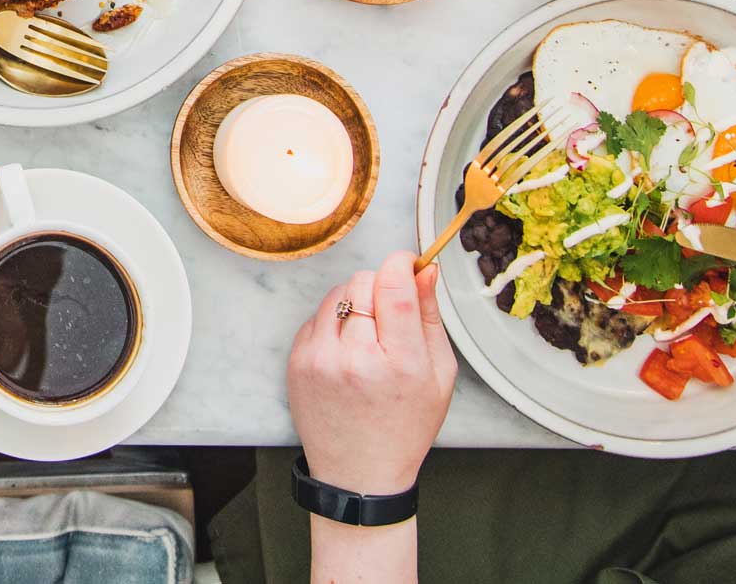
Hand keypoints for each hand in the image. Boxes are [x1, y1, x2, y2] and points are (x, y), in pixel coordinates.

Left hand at [288, 252, 455, 496]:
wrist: (359, 471)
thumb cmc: (405, 426)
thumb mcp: (438, 376)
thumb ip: (430, 318)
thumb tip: (425, 270)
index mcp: (399, 363)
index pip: (392, 287)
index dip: (401, 264)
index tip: (407, 263)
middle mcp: (354, 358)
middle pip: (362, 282)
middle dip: (380, 286)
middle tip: (391, 314)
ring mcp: (320, 359)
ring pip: (337, 293)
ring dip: (355, 303)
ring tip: (369, 337)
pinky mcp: (297, 361)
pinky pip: (317, 316)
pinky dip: (334, 323)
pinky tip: (348, 352)